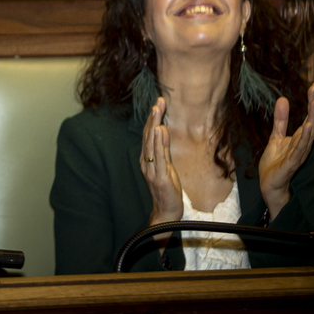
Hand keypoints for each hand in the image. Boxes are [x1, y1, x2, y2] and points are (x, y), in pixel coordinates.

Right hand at [141, 97, 182, 226]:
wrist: (166, 212)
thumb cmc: (167, 190)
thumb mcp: (166, 167)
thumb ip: (163, 150)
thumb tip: (162, 130)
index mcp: (146, 159)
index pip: (148, 135)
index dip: (152, 118)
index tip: (158, 103)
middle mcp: (146, 162)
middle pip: (148, 136)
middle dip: (153, 117)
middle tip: (158, 101)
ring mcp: (152, 169)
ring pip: (152, 143)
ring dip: (154, 125)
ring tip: (157, 110)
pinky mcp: (160, 177)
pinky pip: (160, 157)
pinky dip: (159, 143)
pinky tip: (160, 131)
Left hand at [258, 81, 313, 219]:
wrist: (270, 184)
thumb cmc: (276, 162)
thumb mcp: (276, 136)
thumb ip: (281, 120)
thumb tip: (283, 99)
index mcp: (300, 137)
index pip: (310, 116)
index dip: (312, 100)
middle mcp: (303, 144)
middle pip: (312, 121)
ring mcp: (299, 153)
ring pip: (309, 133)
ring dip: (313, 118)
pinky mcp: (292, 163)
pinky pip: (300, 149)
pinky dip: (305, 138)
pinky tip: (308, 126)